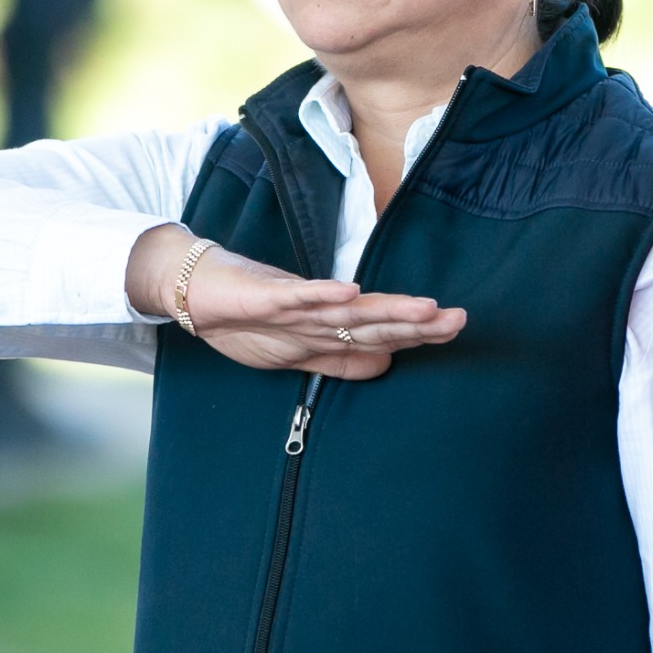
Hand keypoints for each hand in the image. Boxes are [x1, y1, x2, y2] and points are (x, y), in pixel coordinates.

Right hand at [128, 224, 466, 378]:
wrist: (193, 288)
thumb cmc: (246, 317)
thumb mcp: (297, 353)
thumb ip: (340, 359)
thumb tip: (386, 364)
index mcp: (327, 326)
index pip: (381, 331)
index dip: (417, 332)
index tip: (456, 328)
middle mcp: (318, 312)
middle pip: (374, 320)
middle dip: (416, 322)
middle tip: (458, 319)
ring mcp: (293, 302)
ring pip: (345, 309)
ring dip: (384, 308)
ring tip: (424, 309)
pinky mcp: (264, 296)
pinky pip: (297, 296)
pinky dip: (323, 294)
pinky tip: (351, 291)